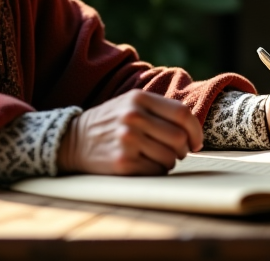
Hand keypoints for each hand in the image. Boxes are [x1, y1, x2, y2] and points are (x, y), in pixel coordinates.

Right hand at [57, 89, 202, 175]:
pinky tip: (145, 164)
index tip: (196, 142)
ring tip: (157, 157)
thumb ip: (160, 109)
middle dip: (183, 149)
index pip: (182, 114)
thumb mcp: (131, 104)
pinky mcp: (122, 162)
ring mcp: (127, 140)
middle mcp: (133, 117)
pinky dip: (156, 170)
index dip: (196, 131)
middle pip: (179, 138)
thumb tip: (194, 129)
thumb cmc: (111, 122)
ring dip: (170, 161)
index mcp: (138, 98)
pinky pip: (156, 170)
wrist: (73, 139)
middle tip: (177, 152)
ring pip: (170, 157)